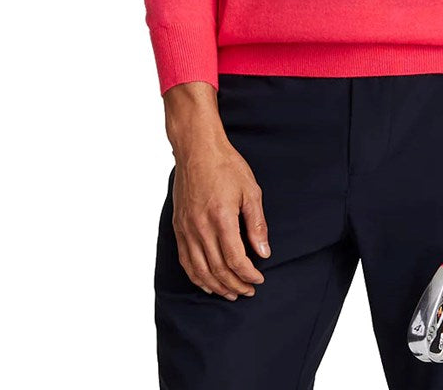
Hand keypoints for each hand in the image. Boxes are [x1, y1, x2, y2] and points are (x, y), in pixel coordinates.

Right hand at [170, 139, 270, 299]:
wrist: (197, 150)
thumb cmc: (226, 166)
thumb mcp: (251, 191)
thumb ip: (257, 224)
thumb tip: (264, 252)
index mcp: (221, 218)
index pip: (235, 259)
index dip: (248, 274)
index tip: (259, 279)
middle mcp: (201, 227)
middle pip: (217, 269)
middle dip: (235, 284)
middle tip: (248, 290)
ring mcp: (186, 229)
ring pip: (199, 270)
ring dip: (216, 286)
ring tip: (230, 293)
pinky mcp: (178, 227)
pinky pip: (185, 260)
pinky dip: (196, 276)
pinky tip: (207, 282)